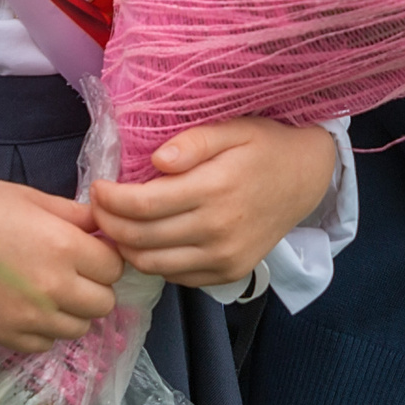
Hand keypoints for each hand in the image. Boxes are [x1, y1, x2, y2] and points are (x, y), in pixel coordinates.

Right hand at [0, 163, 123, 352]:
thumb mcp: (33, 198)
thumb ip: (76, 217)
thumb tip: (106, 227)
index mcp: (64, 246)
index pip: (114, 267)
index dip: (104, 256)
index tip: (89, 249)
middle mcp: (53, 288)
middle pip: (103, 303)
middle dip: (94, 285)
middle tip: (73, 269)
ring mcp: (28, 319)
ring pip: (78, 328)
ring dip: (72, 310)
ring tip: (49, 288)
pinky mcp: (4, 337)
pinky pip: (45, 344)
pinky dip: (44, 329)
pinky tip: (27, 305)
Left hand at [91, 119, 337, 286]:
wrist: (308, 179)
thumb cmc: (266, 147)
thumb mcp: (234, 128)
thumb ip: (193, 142)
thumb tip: (156, 161)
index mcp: (216, 189)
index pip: (143, 204)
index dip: (110, 199)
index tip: (96, 187)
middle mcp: (218, 230)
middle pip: (141, 238)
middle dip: (109, 223)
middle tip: (98, 207)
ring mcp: (224, 258)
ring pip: (152, 264)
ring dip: (125, 247)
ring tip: (116, 225)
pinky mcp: (228, 273)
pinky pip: (175, 276)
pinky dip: (154, 261)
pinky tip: (149, 240)